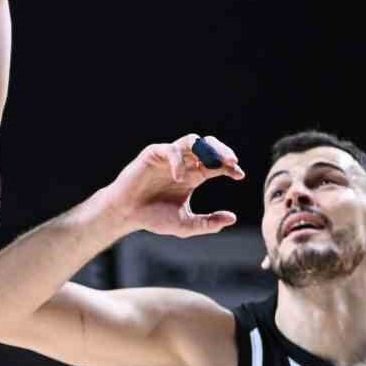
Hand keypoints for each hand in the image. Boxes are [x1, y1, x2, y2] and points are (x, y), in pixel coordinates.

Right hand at [102, 133, 244, 238]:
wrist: (126, 214)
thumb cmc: (153, 218)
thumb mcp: (185, 224)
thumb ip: (208, 222)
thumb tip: (233, 218)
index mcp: (193, 176)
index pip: (217, 165)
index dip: (229, 167)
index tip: (239, 175)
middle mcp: (184, 163)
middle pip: (208, 147)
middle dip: (222, 151)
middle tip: (231, 162)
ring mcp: (168, 157)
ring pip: (192, 141)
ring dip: (204, 149)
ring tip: (212, 162)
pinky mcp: (153, 154)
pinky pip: (170, 150)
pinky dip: (177, 161)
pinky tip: (180, 177)